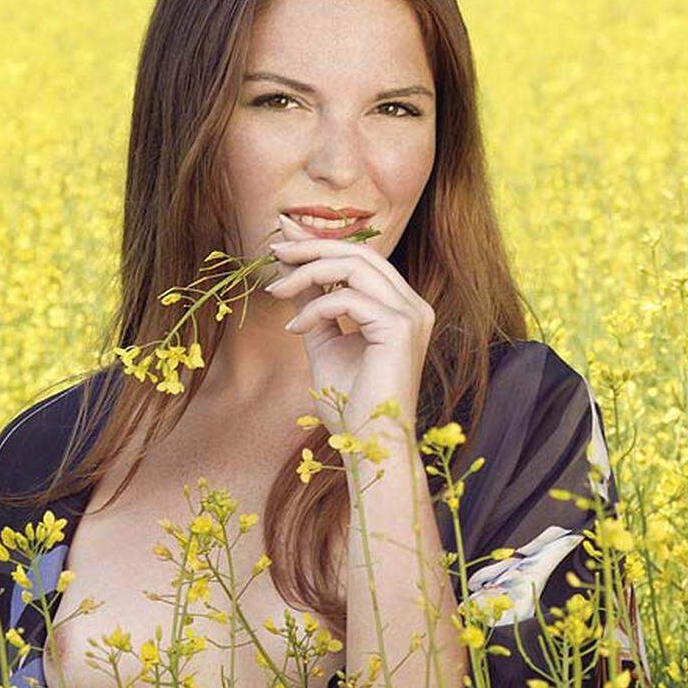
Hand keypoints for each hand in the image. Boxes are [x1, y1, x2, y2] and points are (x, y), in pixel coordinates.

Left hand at [265, 209, 433, 445]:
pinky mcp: (399, 327)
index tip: (283, 242)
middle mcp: (413, 305)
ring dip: (307, 273)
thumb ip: (313, 306)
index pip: (362, 260)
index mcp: (401, 307)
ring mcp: (411, 314)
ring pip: (354, 267)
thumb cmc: (350, 405)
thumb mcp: (324, 343)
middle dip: (312, 247)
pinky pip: (348, 299)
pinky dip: (315, 309)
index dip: (322, 245)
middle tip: (274, 249)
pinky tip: (294, 329)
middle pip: (360, 253)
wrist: (369, 445)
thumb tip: (292, 271)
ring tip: (275, 290)